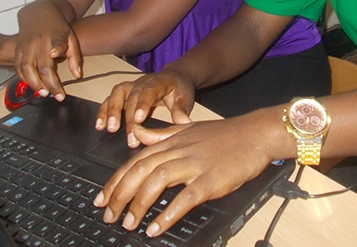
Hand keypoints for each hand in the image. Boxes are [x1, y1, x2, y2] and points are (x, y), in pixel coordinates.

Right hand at [13, 1, 82, 101]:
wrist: (37, 13)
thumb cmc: (56, 27)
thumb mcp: (70, 37)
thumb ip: (75, 56)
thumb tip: (77, 75)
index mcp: (54, 36)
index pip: (56, 43)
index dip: (55, 48)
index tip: (53, 54)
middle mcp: (37, 41)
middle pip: (41, 65)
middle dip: (49, 83)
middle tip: (57, 95)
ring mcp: (25, 46)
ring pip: (25, 68)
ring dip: (34, 83)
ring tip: (44, 93)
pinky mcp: (17, 50)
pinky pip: (18, 68)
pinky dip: (24, 79)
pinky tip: (33, 86)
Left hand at [94, 111, 276, 237]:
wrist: (255, 133)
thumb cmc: (225, 134)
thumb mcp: (188, 129)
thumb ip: (161, 134)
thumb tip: (138, 134)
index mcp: (172, 141)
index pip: (136, 160)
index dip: (116, 180)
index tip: (102, 198)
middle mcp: (179, 150)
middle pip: (140, 171)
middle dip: (120, 194)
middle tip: (108, 215)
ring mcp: (195, 164)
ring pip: (157, 181)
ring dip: (139, 204)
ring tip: (129, 224)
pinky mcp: (210, 179)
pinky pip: (185, 197)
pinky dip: (168, 213)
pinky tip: (157, 227)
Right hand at [95, 71, 194, 146]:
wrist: (174, 77)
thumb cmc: (179, 89)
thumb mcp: (185, 98)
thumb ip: (182, 110)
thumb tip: (184, 123)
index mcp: (159, 81)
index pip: (149, 91)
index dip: (143, 104)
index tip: (139, 119)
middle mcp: (143, 81)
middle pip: (132, 97)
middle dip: (129, 118)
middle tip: (130, 138)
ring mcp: (132, 85)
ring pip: (117, 94)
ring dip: (112, 111)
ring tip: (109, 128)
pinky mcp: (124, 92)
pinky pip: (110, 98)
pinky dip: (103, 111)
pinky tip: (100, 125)